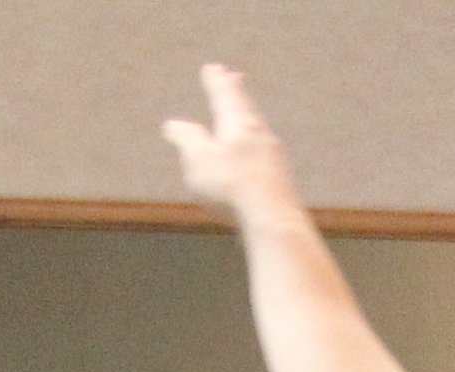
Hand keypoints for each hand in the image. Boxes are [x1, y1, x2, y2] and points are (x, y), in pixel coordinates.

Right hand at [160, 61, 297, 216]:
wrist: (272, 220)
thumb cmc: (231, 187)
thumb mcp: (198, 160)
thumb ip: (187, 139)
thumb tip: (173, 125)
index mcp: (238, 124)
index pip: (225, 96)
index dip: (217, 82)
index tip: (213, 68)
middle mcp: (260, 134)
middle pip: (247, 108)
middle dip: (237, 92)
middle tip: (236, 77)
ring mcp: (274, 156)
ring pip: (258, 129)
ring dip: (248, 118)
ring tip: (245, 115)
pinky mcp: (281, 179)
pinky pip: (264, 154)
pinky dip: (256, 146)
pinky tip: (258, 155)